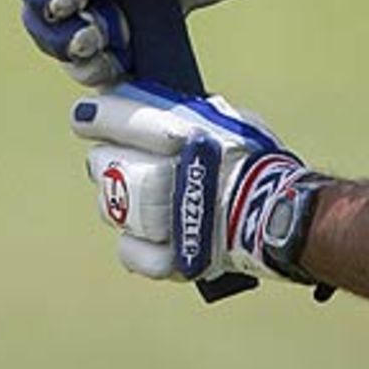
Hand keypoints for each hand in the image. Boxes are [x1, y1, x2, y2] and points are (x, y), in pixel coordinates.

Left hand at [72, 81, 327, 288]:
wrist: (284, 216)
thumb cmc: (258, 162)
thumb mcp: (230, 122)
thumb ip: (192, 117)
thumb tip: (159, 109)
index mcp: (183, 138)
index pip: (125, 121)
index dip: (99, 117)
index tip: (83, 117)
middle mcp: (167, 178)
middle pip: (111, 166)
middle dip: (105, 158)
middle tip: (107, 156)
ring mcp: (166, 223)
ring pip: (115, 208)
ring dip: (115, 197)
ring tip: (127, 192)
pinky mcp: (172, 259)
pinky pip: (132, 252)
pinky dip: (133, 243)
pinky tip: (140, 232)